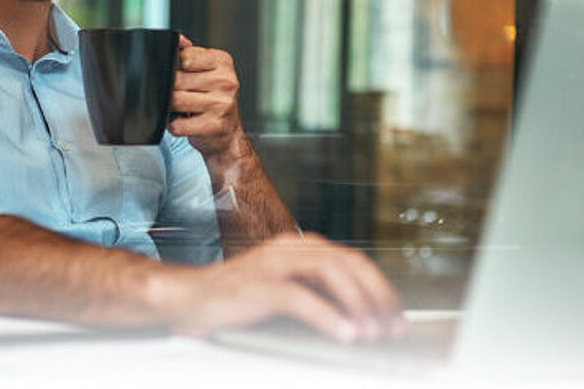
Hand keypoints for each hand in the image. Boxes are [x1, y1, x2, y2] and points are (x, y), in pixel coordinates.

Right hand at [160, 232, 407, 342]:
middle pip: (349, 264)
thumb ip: (317, 299)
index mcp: (299, 247)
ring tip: (373, 334)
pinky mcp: (258, 284)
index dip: (380, 289)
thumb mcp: (283, 295)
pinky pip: (301, 297)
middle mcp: (290, 248)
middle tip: (393, 329)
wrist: (185, 299)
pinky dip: (328, 317)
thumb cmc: (235, 303)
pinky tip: (345, 335)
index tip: (398, 318)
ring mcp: (273, 263)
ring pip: (331, 274)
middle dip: (377, 297)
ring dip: (358, 305)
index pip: (353, 261)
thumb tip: (360, 326)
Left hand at [169, 35, 242, 157]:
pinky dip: (175, 125)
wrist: (228, 135)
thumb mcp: (207, 72)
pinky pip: (177, 124)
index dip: (174, 67)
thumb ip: (190, 55)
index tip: (179, 76)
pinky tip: (186, 122)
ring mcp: (221, 104)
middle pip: (177, 80)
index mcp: (223, 63)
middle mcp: (226, 82)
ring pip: (175, 101)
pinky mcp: (213, 126)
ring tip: (183, 109)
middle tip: (181, 95)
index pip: (184, 57)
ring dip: (171, 108)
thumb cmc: (214, 101)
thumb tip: (178, 39)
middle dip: (171, 89)